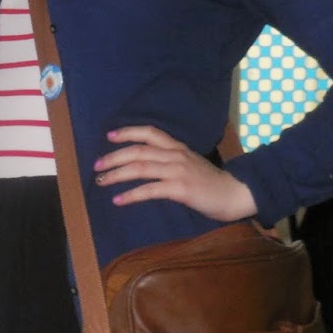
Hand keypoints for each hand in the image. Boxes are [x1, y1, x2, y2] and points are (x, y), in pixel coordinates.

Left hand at [93, 126, 256, 221]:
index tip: (110, 136)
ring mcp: (178, 171)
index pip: (149, 132)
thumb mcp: (190, 164)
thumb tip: (146, 165)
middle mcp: (175, 155)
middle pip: (138, 150)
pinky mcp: (180, 188)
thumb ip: (170, 161)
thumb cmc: (211, 182)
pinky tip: (119, 200)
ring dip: (117, 174)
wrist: (235, 193)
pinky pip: (150, 189)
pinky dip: (131, 195)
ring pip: (140, 168)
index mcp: (177, 147)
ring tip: (101, 182)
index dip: (128, 132)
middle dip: (114, 157)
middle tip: (97, 166)